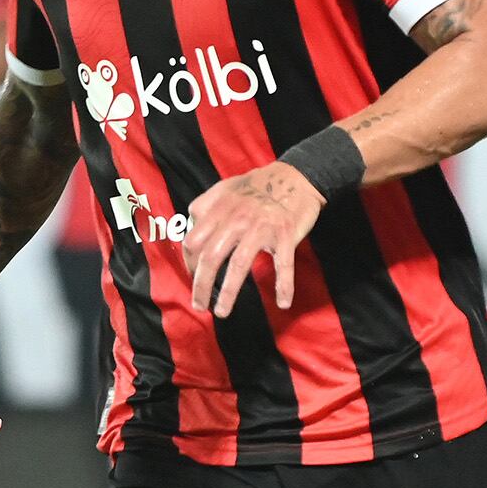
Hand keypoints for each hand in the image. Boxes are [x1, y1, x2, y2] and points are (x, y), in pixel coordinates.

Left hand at [184, 162, 323, 317]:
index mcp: (220, 208)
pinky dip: (284, 285)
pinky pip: (284, 264)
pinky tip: (283, 303)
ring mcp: (262, 227)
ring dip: (228, 292)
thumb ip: (205, 206)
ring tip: (222, 311)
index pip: (193, 241)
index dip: (189, 263)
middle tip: (199, 305)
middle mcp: (237, 218)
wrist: (297, 176)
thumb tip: (190, 228)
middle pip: (211, 257)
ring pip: (239, 264)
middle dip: (201, 285)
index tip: (193, 277)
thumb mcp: (225, 188)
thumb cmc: (258, 185)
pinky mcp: (286, 234)